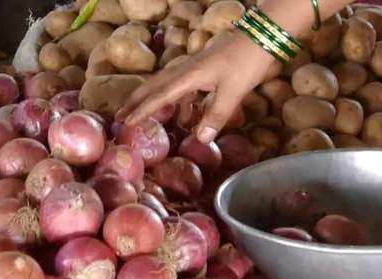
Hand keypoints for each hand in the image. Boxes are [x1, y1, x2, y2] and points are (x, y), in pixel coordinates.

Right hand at [116, 31, 273, 143]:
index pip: (159, 96)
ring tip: (139, 114)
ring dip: (151, 99)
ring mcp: (193, 68)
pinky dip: (174, 100)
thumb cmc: (247, 62)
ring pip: (164, 85)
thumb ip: (216, 116)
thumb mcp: (234, 92)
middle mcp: (185, 70)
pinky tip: (181, 114)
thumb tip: (199, 139)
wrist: (261, 35)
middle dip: (136, 102)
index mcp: (188, 76)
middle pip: (153, 87)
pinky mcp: (202, 69)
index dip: (142, 111)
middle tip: (119, 117)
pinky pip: (181, 87)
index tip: (126, 123)